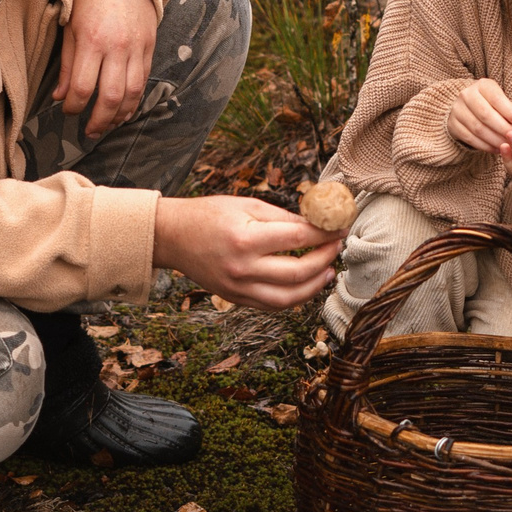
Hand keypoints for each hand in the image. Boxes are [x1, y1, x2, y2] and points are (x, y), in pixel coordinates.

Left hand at [62, 0, 159, 137]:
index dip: (74, 107)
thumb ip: (67, 64)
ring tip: (107, 125)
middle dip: (99, 120)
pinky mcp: (149, 47)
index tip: (68, 111)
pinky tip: (124, 111)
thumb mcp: (70, 28)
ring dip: (119, 115)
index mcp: (92, 40)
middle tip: (89, 131)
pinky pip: (144, 81)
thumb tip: (60, 97)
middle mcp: (117, 47)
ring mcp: (136, 48)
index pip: (82, 87)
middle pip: (110, 96)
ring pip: (132, 93)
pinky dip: (134, 100)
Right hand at [153, 195, 341, 308]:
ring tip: (328, 272)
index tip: (339, 228)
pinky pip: (271, 306)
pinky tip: (305, 285)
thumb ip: (283, 217)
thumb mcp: (247, 205)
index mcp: (246, 238)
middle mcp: (243, 268)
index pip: (298, 238)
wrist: (172, 236)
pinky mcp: (234, 298)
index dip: (324, 234)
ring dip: (314, 287)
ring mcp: (238, 288)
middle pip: (298, 272)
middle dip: (325, 259)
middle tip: (336, 247)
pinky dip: (293, 298)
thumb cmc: (208, 215)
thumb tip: (317, 224)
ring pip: (288, 299)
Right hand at [446, 77, 511, 154]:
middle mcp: (467, 95)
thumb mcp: (502, 101)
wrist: (465, 107)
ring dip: (494, 139)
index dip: (510, 112)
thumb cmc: (490, 104)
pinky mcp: (452, 124)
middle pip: (486, 115)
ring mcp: (457, 110)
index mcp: (482, 86)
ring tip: (507, 146)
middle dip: (502, 128)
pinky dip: (484, 146)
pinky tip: (496, 150)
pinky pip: (469, 138)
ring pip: (477, 128)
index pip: (497, 99)